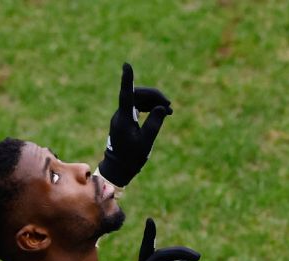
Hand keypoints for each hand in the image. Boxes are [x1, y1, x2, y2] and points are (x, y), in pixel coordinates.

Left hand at [98, 63, 172, 186]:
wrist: (119, 167)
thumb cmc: (132, 157)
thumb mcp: (146, 141)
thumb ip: (155, 123)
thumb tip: (161, 108)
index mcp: (124, 118)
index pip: (126, 95)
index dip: (127, 79)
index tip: (127, 65)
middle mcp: (121, 114)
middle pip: (137, 95)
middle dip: (154, 96)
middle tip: (169, 106)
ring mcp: (123, 116)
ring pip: (139, 99)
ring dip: (154, 102)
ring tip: (169, 111)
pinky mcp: (126, 119)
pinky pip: (138, 106)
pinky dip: (150, 107)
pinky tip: (162, 112)